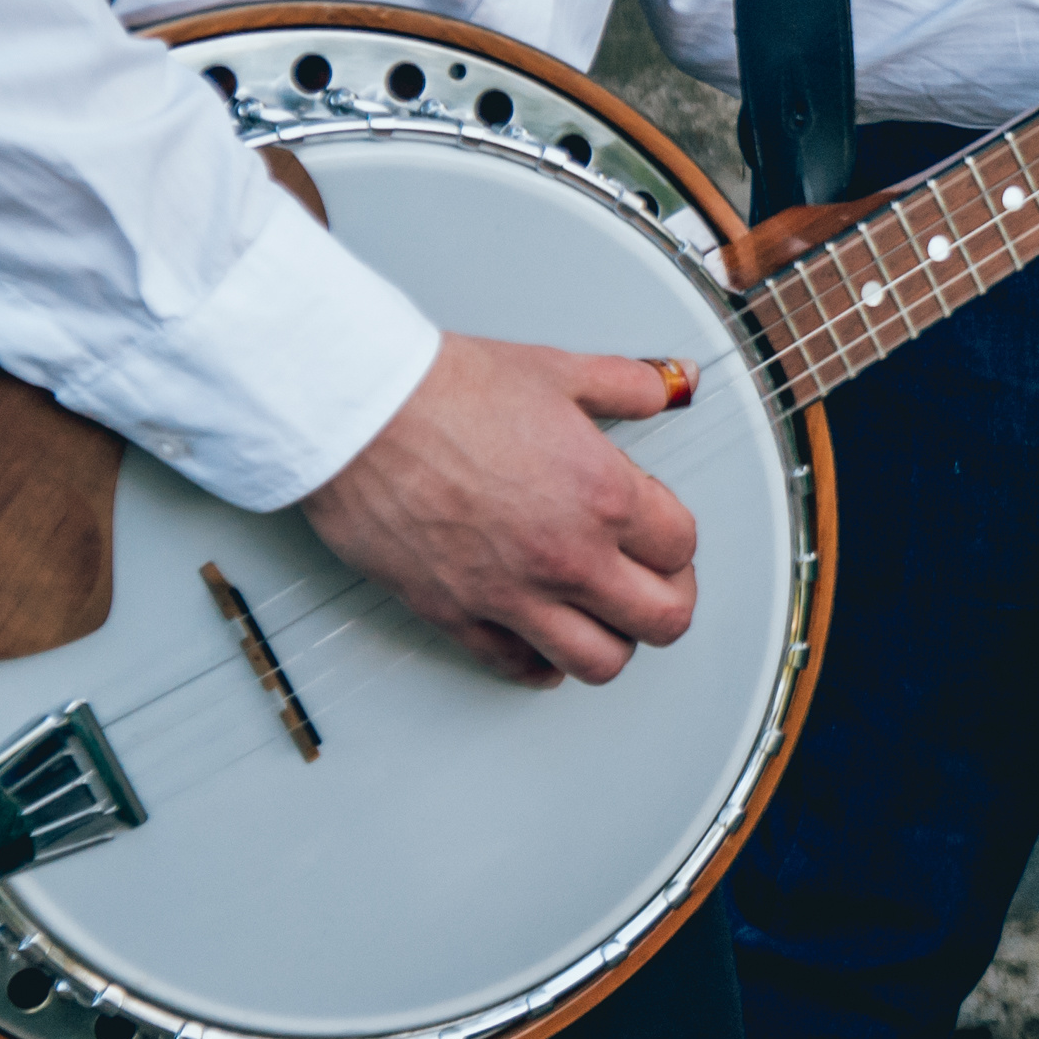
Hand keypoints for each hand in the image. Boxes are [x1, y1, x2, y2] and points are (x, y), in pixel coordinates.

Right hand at [300, 333, 699, 684]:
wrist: (358, 413)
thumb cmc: (443, 391)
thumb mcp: (557, 371)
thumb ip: (629, 384)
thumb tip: (671, 383)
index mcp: (605, 497)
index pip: (681, 547)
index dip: (672, 534)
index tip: (653, 523)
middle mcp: (568, 557)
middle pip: (662, 620)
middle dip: (667, 600)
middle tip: (651, 580)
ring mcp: (513, 595)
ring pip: (600, 662)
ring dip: (613, 642)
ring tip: (602, 614)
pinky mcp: (457, 615)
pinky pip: (518, 667)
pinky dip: (540, 665)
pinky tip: (544, 643)